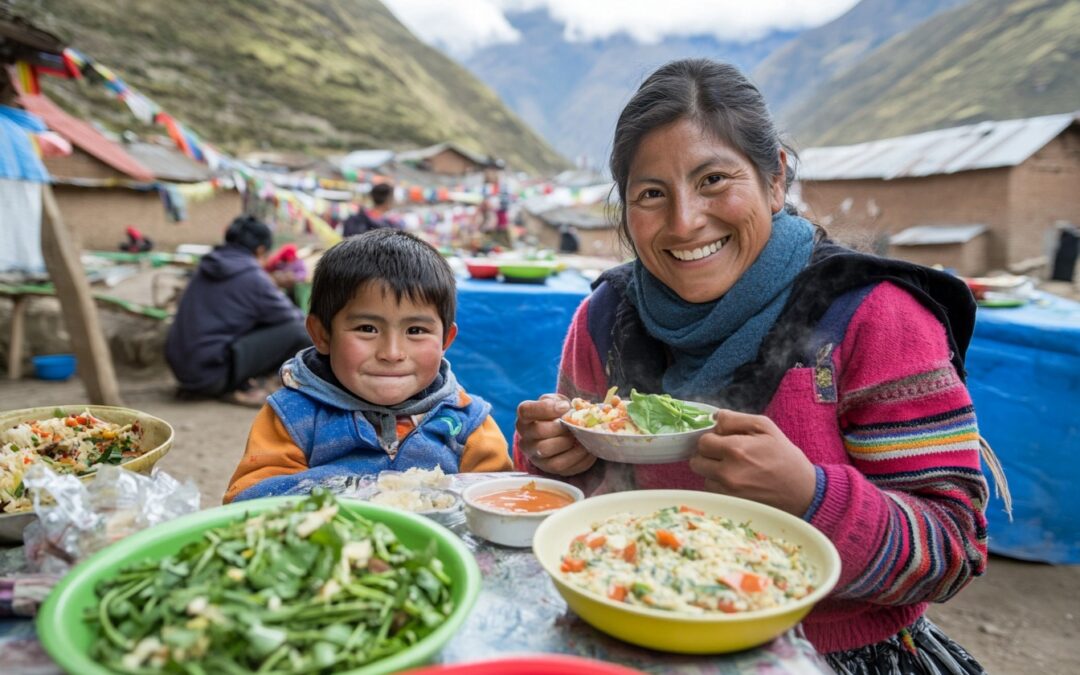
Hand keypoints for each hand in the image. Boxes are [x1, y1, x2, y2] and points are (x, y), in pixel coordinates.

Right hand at [515, 394, 596, 475]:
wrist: (560, 437)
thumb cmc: (557, 417)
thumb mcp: (556, 403)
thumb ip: (558, 402)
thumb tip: (564, 408)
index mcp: (525, 419)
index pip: (526, 410)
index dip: (545, 407)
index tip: (565, 407)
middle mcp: (525, 438)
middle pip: (538, 431)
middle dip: (560, 427)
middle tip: (574, 425)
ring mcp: (534, 456)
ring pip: (546, 450)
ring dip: (568, 442)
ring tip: (581, 437)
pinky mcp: (547, 468)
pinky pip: (560, 465)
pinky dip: (577, 457)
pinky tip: (585, 449)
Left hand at [688, 410, 817, 515]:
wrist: (802, 492)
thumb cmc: (785, 456)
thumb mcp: (766, 427)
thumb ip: (736, 419)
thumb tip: (714, 417)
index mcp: (735, 449)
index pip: (703, 441)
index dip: (713, 438)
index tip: (725, 440)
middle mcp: (727, 473)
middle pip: (697, 460)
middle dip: (708, 455)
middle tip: (725, 454)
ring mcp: (727, 492)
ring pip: (703, 477)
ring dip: (712, 471)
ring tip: (734, 468)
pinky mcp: (730, 505)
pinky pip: (712, 491)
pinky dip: (719, 485)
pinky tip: (737, 481)